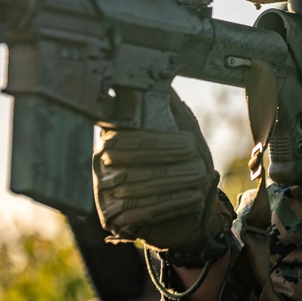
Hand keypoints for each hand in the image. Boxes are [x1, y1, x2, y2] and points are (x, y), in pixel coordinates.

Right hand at [93, 91, 231, 260]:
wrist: (181, 213)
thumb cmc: (180, 166)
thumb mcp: (178, 134)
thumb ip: (170, 110)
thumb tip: (164, 81)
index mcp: (111, 138)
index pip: (125, 138)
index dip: (158, 142)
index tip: (190, 143)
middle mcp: (101, 165)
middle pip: (130, 162)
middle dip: (168, 162)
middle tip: (200, 164)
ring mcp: (103, 193)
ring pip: (134, 186)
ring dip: (172, 184)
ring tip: (200, 180)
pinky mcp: (112, 219)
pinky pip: (138, 212)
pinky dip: (168, 205)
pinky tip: (192, 199)